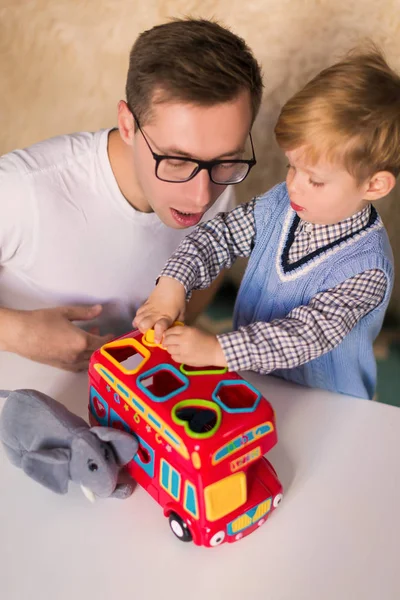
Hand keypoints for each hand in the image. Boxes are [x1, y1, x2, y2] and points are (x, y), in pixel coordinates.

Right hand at [0, 305, 114, 370]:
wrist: (20, 334)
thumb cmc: (42, 320)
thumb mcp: (65, 312)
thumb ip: (85, 313)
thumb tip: (100, 309)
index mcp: (82, 341)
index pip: (102, 343)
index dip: (109, 339)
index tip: (113, 335)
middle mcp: (78, 355)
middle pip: (97, 354)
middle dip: (103, 346)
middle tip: (103, 336)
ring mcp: (69, 363)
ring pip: (89, 362)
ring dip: (94, 353)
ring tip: (90, 341)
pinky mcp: (60, 366)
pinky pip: (78, 367)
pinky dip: (85, 361)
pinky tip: (82, 352)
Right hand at [133, 277, 185, 342]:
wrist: (172, 284)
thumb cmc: (178, 299)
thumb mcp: (182, 313)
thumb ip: (178, 323)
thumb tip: (175, 332)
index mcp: (167, 316)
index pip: (160, 327)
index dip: (157, 335)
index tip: (157, 341)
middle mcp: (156, 313)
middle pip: (144, 324)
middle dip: (145, 331)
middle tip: (149, 332)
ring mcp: (149, 309)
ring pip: (138, 319)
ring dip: (139, 325)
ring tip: (144, 327)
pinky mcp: (145, 304)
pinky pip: (137, 313)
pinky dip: (137, 318)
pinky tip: (140, 320)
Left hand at [163, 325, 226, 367]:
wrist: (215, 350)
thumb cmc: (206, 338)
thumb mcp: (194, 330)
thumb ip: (182, 331)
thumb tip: (169, 334)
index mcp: (186, 331)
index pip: (170, 331)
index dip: (167, 333)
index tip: (167, 335)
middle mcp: (183, 340)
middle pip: (167, 340)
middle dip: (166, 341)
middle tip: (168, 342)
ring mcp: (183, 351)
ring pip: (169, 349)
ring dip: (170, 349)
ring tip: (175, 348)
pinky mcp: (184, 360)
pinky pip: (174, 357)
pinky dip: (175, 355)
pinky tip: (180, 354)